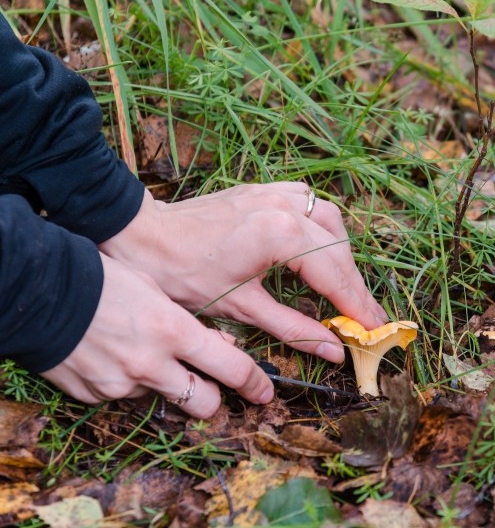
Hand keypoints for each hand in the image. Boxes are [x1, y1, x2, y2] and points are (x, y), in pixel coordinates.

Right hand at [41, 254, 273, 418]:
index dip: (254, 383)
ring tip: (147, 355)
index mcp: (174, 331)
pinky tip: (114, 355)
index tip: (265, 392)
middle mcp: (153, 364)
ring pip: (164, 398)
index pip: (231, 368)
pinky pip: (125, 395)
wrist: (41, 291)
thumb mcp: (158, 291)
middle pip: (205, 403)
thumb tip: (215, 346)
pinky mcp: (96, 395)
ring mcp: (123, 384)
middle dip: (212, 397)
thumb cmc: (105, 279)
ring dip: (166, 384)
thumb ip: (187, 323)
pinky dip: (128, 381)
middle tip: (209, 384)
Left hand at [99, 182, 387, 362]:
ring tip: (344, 287)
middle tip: (367, 317)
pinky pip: (310, 204)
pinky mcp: (265, 189)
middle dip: (354, 285)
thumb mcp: (240, 308)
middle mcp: (286, 207)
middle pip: (338, 249)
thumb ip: (294, 328)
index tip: (376, 328)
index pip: (334, 274)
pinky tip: (321, 246)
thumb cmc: (182, 275)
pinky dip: (323, 227)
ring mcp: (276, 192)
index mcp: (281, 235)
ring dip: (342, 254)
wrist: (142, 236)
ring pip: (330, 221)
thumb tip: (334, 350)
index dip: (357, 305)